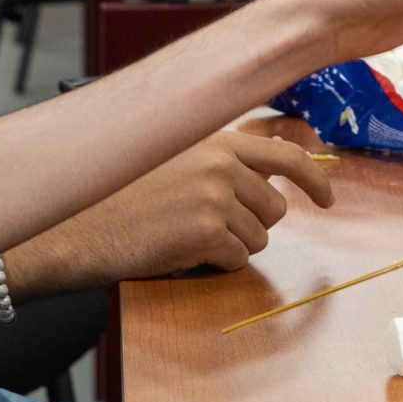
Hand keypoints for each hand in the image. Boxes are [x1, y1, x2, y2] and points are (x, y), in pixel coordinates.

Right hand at [22, 128, 335, 287]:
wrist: (75, 225)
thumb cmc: (117, 195)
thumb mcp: (170, 157)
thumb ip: (217, 157)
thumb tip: (266, 171)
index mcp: (215, 139)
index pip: (286, 154)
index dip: (314, 179)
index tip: (327, 198)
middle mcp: (221, 163)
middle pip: (275, 205)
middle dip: (254, 223)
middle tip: (215, 228)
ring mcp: (215, 197)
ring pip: (259, 237)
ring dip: (231, 244)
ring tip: (187, 235)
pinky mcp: (206, 232)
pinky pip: (236, 259)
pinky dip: (215, 263)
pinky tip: (182, 251)